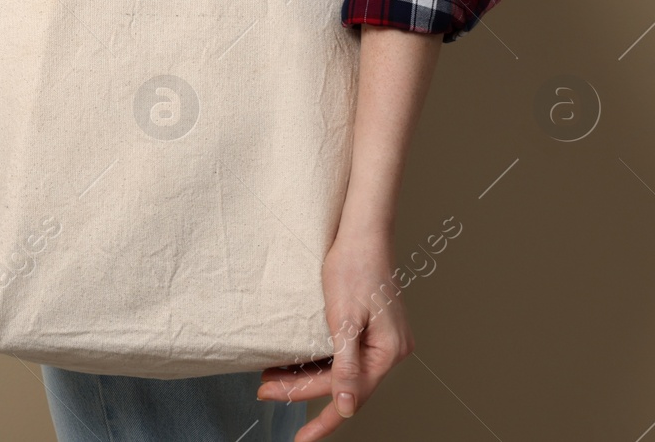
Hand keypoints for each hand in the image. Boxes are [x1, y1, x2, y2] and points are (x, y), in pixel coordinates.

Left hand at [256, 232, 413, 440]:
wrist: (360, 233)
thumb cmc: (353, 268)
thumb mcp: (344, 320)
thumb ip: (346, 367)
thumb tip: (346, 407)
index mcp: (388, 352)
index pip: (350, 396)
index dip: (322, 419)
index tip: (300, 439)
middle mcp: (390, 350)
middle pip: (341, 383)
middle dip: (302, 390)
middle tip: (265, 391)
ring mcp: (382, 340)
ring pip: (339, 370)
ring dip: (307, 376)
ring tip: (272, 379)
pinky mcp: (370, 329)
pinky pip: (343, 355)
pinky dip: (317, 361)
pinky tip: (293, 363)